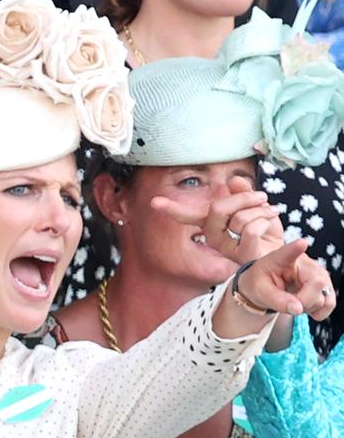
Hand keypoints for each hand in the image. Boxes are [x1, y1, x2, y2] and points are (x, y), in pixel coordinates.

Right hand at [151, 176, 283, 263]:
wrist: (284, 253)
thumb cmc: (267, 231)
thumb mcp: (255, 205)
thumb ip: (243, 192)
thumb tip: (233, 180)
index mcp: (213, 223)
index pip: (188, 215)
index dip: (172, 208)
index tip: (154, 202)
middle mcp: (214, 237)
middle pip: (217, 208)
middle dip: (244, 198)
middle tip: (261, 197)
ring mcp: (227, 249)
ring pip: (239, 218)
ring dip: (262, 210)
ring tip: (270, 214)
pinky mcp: (242, 256)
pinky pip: (251, 229)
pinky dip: (267, 220)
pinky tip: (272, 225)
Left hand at [233, 240, 334, 319]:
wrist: (264, 286)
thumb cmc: (260, 284)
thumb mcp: (261, 293)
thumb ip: (278, 301)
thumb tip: (298, 309)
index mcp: (282, 259)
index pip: (290, 251)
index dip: (296, 248)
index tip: (301, 244)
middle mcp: (306, 263)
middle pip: (318, 283)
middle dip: (304, 301)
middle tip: (287, 301)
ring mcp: (318, 273)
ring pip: (325, 297)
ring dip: (309, 307)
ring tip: (294, 301)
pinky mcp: (325, 285)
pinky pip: (329, 303)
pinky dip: (318, 311)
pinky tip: (305, 307)